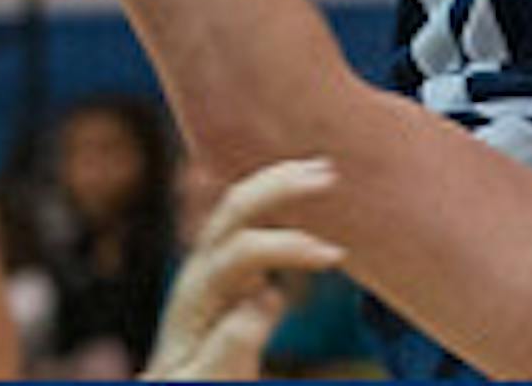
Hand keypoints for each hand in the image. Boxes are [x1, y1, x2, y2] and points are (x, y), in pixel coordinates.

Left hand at [146, 158, 343, 380]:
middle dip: (280, 186)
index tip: (335, 256)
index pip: (244, 251)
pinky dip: (274, 196)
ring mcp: (207, 262)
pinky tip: (302, 187)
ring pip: (237, 203)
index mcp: (196, 296)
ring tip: (322, 168)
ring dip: (278, 180)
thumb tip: (265, 296)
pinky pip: (245, 217)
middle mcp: (199, 268)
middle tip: (328, 176)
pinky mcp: (220, 265)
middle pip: (234, 209)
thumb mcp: (205, 383)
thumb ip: (230, 348)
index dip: (290, 247)